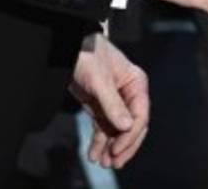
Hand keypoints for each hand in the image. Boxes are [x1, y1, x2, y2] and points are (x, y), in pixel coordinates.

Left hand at [70, 34, 149, 169]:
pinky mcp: (101, 106)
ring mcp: (115, 101)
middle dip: (123, 145)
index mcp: (136, 83)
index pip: (140, 115)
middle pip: (132, 126)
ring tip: (102, 163)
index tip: (117, 149)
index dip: (130, 135)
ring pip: (118, 131)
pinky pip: (104, 128)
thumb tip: (127, 126)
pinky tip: (94, 154)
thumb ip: (112, 103)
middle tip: (113, 162)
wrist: (67, 46)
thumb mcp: (98, 79)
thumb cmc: (86, 53)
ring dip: (111, 147)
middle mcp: (129, 94)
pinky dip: (100, 142)